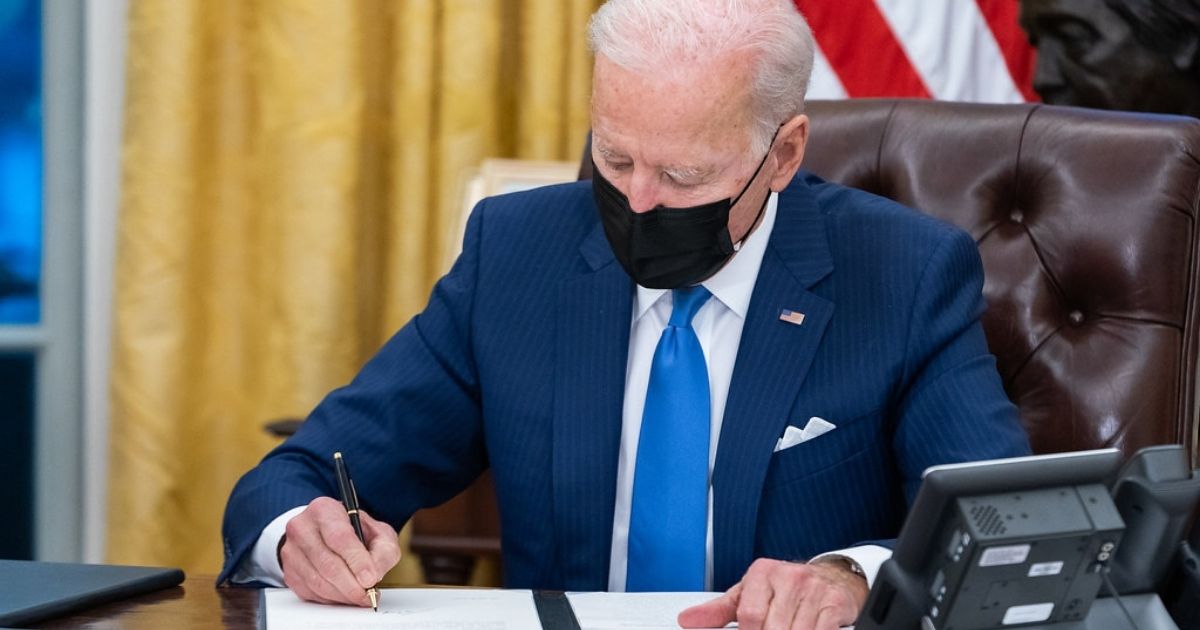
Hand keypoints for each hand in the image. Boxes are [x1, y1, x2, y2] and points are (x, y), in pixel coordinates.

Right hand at [279, 496, 401, 605]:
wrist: (326, 534)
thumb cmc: (354, 532)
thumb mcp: (378, 533)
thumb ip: (383, 551)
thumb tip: (374, 574)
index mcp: (324, 510)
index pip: (339, 537)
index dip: (357, 561)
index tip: (371, 578)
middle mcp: (302, 528)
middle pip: (327, 563)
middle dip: (352, 585)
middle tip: (369, 595)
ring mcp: (291, 551)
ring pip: (318, 581)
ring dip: (343, 594)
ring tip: (361, 596)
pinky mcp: (289, 572)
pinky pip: (310, 592)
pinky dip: (331, 598)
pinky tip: (344, 595)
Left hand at [677, 557, 867, 629]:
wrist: (830, 577)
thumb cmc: (784, 588)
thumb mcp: (748, 593)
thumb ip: (718, 610)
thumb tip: (686, 620)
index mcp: (762, 573)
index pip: (749, 615)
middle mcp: (789, 577)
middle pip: (772, 628)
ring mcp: (813, 590)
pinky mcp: (834, 604)